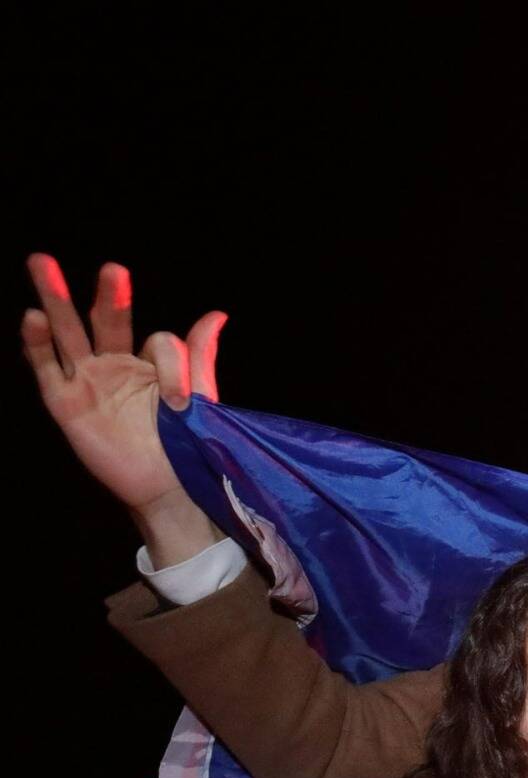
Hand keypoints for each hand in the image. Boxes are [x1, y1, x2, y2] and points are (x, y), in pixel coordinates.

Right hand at [22, 255, 226, 564]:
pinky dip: (38, 343)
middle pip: (100, 319)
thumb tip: (216, 313)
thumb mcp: (198, 396)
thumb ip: (199, 355)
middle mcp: (113, 366)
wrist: (168, 487)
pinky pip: (46, 367)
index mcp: (147, 364)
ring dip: (55, 298)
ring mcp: (87, 382)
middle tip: (111, 268)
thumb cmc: (184, 445)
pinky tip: (34, 317)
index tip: (182, 399)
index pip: (156, 340)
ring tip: (41, 263)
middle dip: (103, 293)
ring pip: (66, 332)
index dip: (172, 363)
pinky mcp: (65, 403)